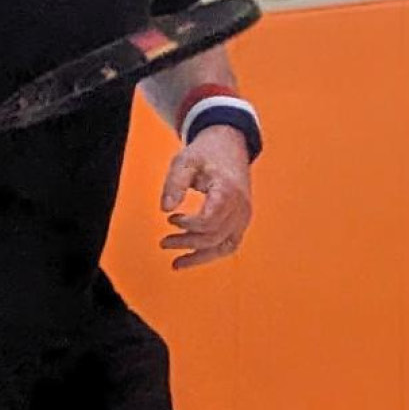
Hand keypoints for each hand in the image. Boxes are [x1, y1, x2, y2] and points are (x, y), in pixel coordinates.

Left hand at [159, 124, 252, 269]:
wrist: (229, 145)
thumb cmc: (204, 153)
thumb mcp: (184, 161)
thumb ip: (174, 184)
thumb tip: (164, 209)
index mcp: (228, 190)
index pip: (210, 219)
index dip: (188, 225)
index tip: (170, 219)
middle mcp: (241, 207)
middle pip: (215, 236)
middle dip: (188, 242)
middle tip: (164, 242)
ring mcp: (244, 216)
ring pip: (225, 246)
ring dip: (200, 256)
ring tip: (176, 264)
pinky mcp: (241, 221)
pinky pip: (229, 243)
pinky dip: (211, 253)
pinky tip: (191, 258)